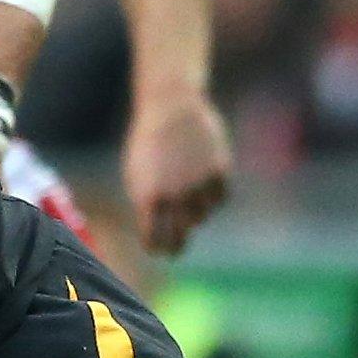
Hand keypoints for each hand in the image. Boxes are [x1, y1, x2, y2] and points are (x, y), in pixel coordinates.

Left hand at [122, 94, 232, 253]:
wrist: (171, 107)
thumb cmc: (149, 142)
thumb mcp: (137, 174)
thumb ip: (146, 204)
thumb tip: (157, 233)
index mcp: (149, 197)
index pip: (156, 239)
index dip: (158, 248)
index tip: (160, 251)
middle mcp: (176, 195)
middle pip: (181, 236)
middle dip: (177, 245)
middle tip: (177, 249)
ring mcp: (199, 184)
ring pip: (202, 216)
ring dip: (195, 211)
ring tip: (185, 189)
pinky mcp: (220, 172)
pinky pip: (220, 198)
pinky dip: (213, 195)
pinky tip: (203, 181)